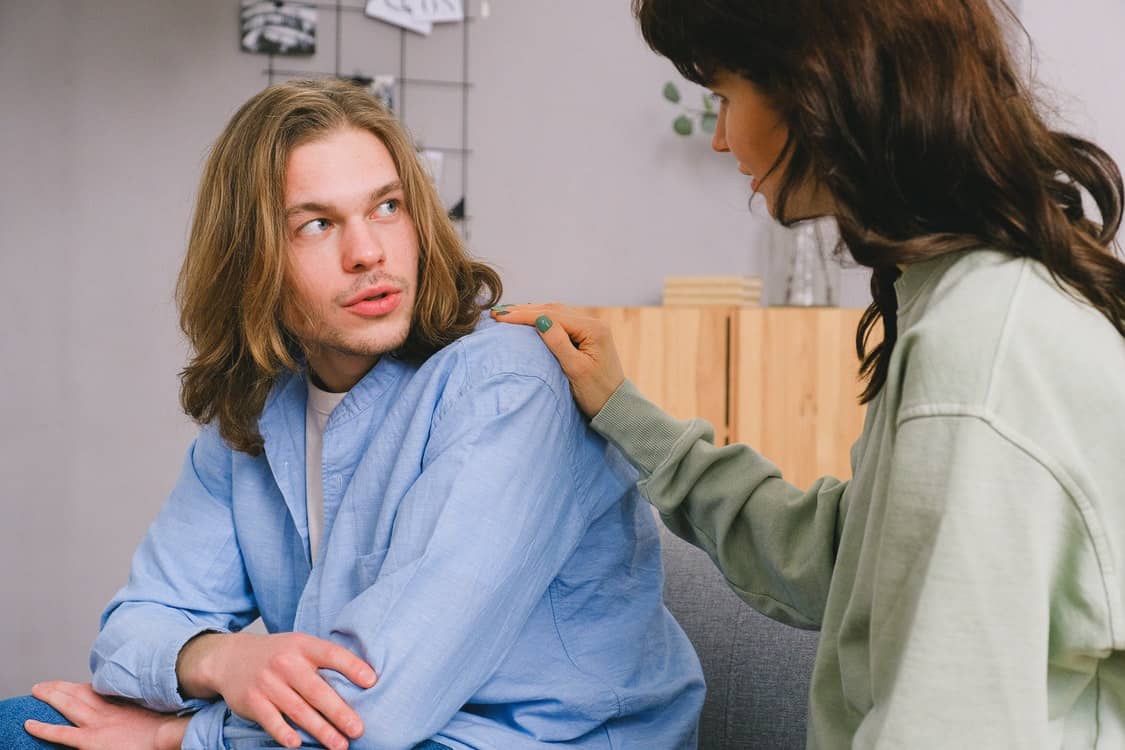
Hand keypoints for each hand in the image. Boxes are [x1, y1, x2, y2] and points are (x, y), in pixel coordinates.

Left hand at [24, 681, 187, 749]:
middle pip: (80, 693)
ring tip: (37, 690)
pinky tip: (29, 725)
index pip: (100, 691)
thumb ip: (156, 716)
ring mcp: (99, 725)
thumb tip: (166, 712)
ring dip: (52, 696)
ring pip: (69, 705)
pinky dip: (44, 728)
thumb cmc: (169, 735)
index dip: (85, 685)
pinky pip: (61, 733)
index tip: (76, 682)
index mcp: (126, 707)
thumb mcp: (163, 721)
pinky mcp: (91, 741)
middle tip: (44, 684)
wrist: (169, 740)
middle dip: (61, 687)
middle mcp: (110, 713)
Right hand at [177, 631, 376, 749]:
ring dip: (321, 730)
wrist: (230, 658)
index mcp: (302, 646)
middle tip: (358, 729)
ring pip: (299, 710)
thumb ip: (323, 659)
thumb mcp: (299, 645)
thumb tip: (364, 678)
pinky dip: (284, 733)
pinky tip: (298, 744)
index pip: (331, 654)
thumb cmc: (276, 655)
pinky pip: (271, 720)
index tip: (372, 682)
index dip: (352, 667)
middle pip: (317, 690)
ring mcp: (268, 683)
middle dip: (340, 712)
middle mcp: (286, 663)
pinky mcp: (253, 701)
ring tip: (340, 744)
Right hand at [490, 303, 625, 417]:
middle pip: (553, 310)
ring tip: (507, 313)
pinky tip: (527, 320)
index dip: (524, 315)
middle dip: (524, 310)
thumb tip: (539, 320)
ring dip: (531, 312)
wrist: (615, 406)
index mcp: (593, 329)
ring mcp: (590, 328)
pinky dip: (541, 319)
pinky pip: (560, 322)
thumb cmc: (596, 393)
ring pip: (556, 313)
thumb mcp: (575, 370)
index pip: (553, 316)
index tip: (500, 317)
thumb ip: (558, 343)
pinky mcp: (586, 336)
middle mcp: (593, 324)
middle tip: (497, 312)